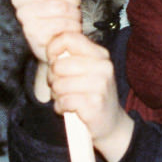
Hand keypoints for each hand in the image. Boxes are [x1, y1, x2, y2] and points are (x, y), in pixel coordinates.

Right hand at [12, 0, 82, 98]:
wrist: (57, 44)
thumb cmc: (60, 13)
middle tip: (73, 5)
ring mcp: (25, 17)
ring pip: (60, 6)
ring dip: (73, 14)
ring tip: (71, 19)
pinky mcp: (32, 34)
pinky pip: (62, 24)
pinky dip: (71, 27)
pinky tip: (67, 31)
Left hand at [45, 31, 133, 161]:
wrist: (111, 123)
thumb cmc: (92, 95)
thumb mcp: (86, 71)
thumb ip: (71, 57)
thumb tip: (50, 50)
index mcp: (100, 54)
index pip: (68, 38)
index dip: (53, 49)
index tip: (53, 61)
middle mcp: (103, 66)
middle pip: (59, 65)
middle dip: (53, 79)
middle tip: (61, 87)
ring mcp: (101, 85)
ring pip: (59, 85)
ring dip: (57, 95)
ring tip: (66, 99)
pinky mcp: (95, 103)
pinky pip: (64, 101)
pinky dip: (61, 107)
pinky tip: (69, 109)